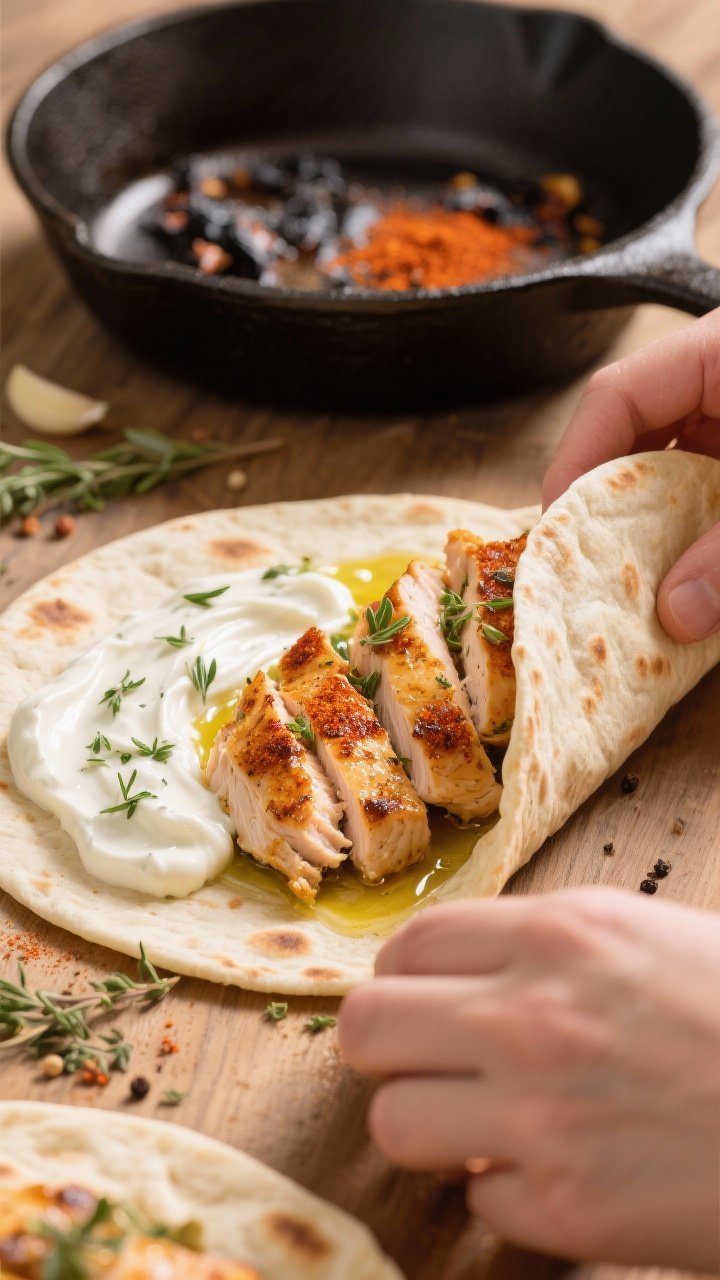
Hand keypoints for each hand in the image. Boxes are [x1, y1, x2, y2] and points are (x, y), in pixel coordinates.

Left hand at [339, 888, 719, 1269]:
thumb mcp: (652, 938)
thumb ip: (553, 948)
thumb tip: (474, 973)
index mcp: (559, 935)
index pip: (407, 945)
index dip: (402, 978)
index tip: (420, 1001)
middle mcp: (531, 1016)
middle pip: (367, 1027)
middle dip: (390, 1050)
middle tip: (430, 1064)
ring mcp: (542, 1116)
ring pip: (394, 1122)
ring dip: (432, 1128)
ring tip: (483, 1125)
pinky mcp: (568, 1209)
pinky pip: (476, 1200)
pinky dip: (504, 1193)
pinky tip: (559, 1174)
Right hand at [542, 310, 719, 642]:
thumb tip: (675, 615)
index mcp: (719, 349)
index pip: (615, 395)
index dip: (574, 466)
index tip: (557, 538)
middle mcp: (719, 380)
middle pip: (633, 438)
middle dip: (607, 510)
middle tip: (583, 576)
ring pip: (670, 472)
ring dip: (651, 532)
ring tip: (628, 589)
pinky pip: (705, 493)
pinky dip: (691, 535)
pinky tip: (685, 579)